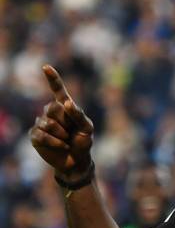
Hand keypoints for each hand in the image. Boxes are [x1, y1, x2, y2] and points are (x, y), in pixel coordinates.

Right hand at [30, 65, 93, 180]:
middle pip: (52, 108)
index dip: (52, 78)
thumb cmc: (83, 142)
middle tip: (71, 132)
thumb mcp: (87, 128)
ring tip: (66, 140)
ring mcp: (41, 123)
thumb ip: (79, 114)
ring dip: (61, 134)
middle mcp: (51, 112)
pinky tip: (62, 146)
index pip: (58, 90)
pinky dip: (55, 142)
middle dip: (65, 121)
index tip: (46, 67)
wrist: (77, 161)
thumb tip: (65, 103)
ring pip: (47, 123)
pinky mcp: (35, 136)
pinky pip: (42, 135)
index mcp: (65, 107)